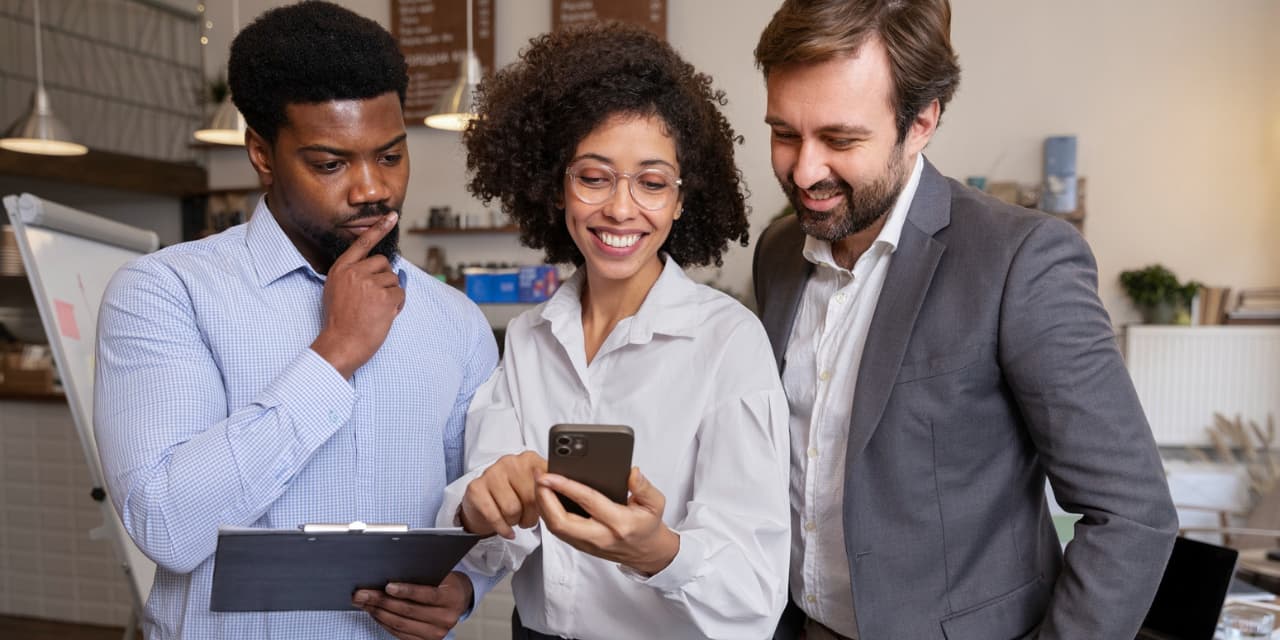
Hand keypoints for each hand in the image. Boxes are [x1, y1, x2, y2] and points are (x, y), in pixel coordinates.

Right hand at [310, 212, 403, 377]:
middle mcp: (354, 272)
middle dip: (384, 278)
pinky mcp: (384, 296)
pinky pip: (400, 293)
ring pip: (393, 279)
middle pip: (383, 263)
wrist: (341, 343)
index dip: (379, 228)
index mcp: (341, 269)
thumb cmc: (340, 322)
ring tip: (375, 310)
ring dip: (391, 294)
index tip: (392, 215)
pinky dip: (397, 305)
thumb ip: (355, 276)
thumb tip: (384, 268)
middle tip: (373, 298)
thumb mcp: (337, 291)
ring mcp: (369, 283)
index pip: (362, 243)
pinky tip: (383, 315)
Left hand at [353, 571, 472, 639]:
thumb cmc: (445, 584)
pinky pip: (400, 633)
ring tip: (364, 602)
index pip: (427, 595)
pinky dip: (384, 622)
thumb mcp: (441, 575)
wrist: (458, 600)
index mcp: (451, 598)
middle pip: (408, 611)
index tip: (388, 586)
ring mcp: (435, 633)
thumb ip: (422, 574)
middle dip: (382, 601)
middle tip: (363, 593)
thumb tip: (392, 571)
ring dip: (378, 612)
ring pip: (400, 624)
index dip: (406, 591)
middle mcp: (445, 618)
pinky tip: (375, 613)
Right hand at [460, 451, 545, 538]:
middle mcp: (510, 462)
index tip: (546, 510)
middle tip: (528, 518)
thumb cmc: (514, 496)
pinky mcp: (476, 488)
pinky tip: (506, 529)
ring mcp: (491, 473)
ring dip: (516, 521)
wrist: (484, 503)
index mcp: (530, 459)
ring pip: (512, 508)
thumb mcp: (536, 489)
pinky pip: (494, 516)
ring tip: (515, 519)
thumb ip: (550, 489)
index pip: (547, 482)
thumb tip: (565, 495)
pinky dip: (503, 528)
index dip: (548, 502)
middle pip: (531, 498)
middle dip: (532, 516)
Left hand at [536, 467, 678, 575]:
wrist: (648, 553)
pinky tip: (546, 497)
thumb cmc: (649, 526)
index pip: (588, 502)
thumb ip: (643, 486)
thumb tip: (632, 472)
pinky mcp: (581, 546)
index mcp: (619, 523)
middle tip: (538, 478)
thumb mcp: (655, 503)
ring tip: (539, 483)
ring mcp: (589, 544)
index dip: (566, 487)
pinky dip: (548, 513)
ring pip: (556, 528)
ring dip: (543, 505)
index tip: (551, 475)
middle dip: (544, 499)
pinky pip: (559, 531)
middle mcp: (601, 536)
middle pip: (561, 522)